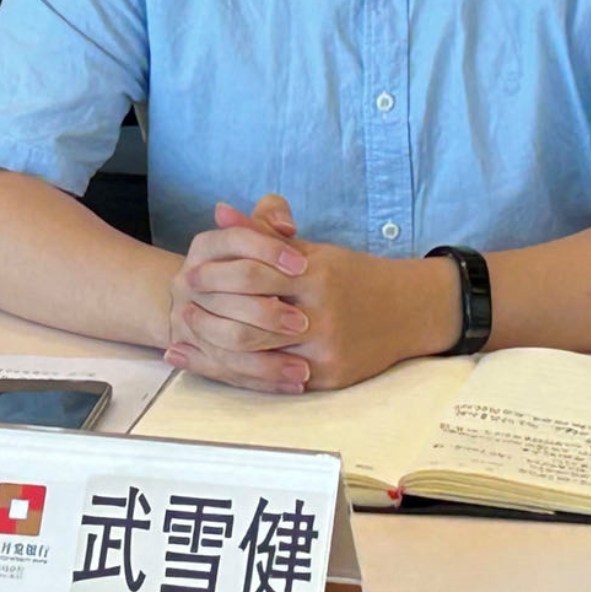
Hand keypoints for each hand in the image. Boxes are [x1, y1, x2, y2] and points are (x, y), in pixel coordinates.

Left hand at [166, 196, 459, 392]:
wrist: (409, 312)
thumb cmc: (354, 277)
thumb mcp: (312, 249)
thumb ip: (264, 233)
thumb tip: (220, 211)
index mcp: (315, 276)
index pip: (253, 275)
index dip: (216, 276)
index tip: (188, 274)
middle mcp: (321, 315)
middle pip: (248, 323)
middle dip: (208, 319)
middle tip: (181, 311)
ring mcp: (324, 351)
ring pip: (256, 358)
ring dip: (217, 350)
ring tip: (189, 339)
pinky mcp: (327, 379)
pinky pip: (274, 380)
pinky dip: (241, 373)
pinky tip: (217, 364)